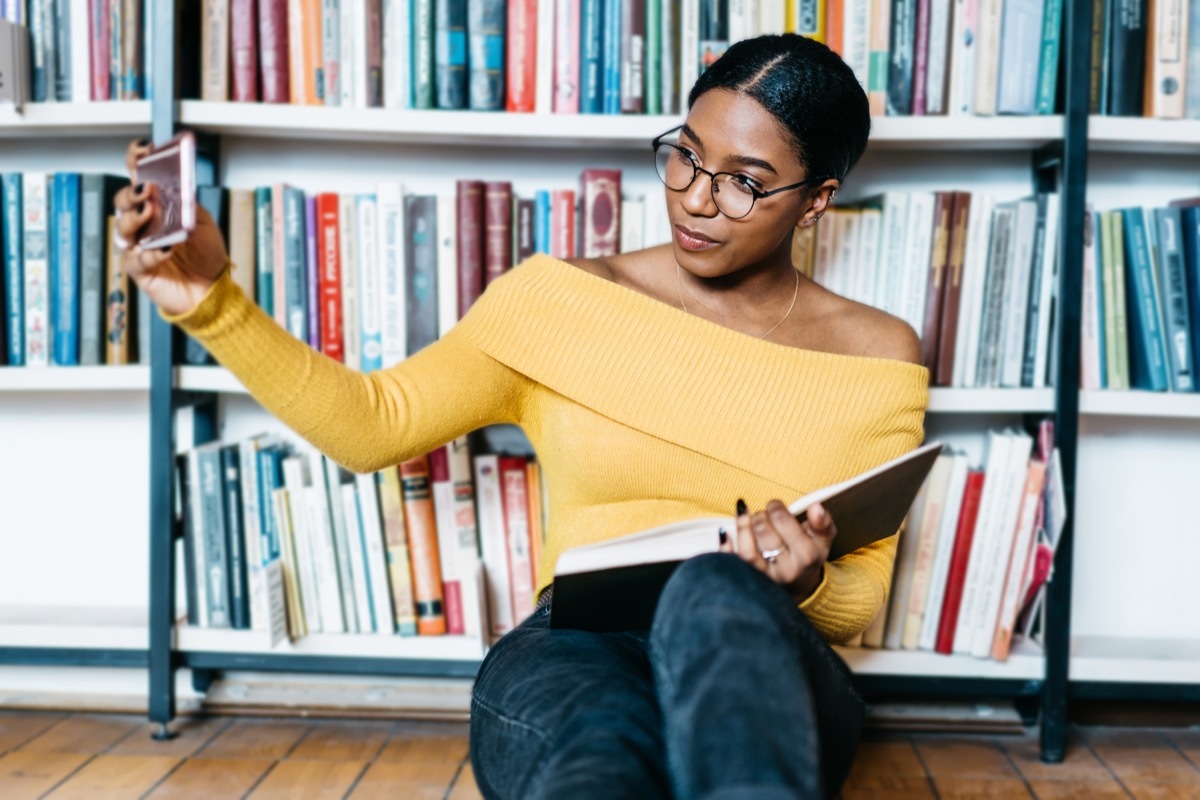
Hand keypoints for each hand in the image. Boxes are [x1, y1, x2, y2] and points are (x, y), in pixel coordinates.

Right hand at [113, 138, 230, 316]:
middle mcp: (142, 222)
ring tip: (150, 213)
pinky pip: (135, 259)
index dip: (136, 160)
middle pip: (122, 200)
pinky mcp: (138, 269)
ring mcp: (137, 245)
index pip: (138, 176)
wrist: (212, 288)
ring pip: (122, 227)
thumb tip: (175, 186)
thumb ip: (187, 203)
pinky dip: (149, 254)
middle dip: (131, 193)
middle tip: (146, 189)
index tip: (143, 148)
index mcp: (156, 204)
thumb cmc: (205, 253)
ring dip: (135, 218)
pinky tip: (164, 250)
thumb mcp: (202, 221)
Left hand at [720, 499, 836, 602]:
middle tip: (764, 516)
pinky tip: (725, 533)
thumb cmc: (808, 556)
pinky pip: (734, 564)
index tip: (775, 506)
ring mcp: (767, 579)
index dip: (775, 507)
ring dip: (744, 527)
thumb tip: (815, 506)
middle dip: (761, 516)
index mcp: (807, 556)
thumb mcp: (822, 539)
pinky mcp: (750, 583)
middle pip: (763, 532)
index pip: (782, 521)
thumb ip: (822, 522)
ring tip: (749, 519)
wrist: (800, 587)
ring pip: (747, 550)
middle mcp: (787, 570)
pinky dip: (726, 547)